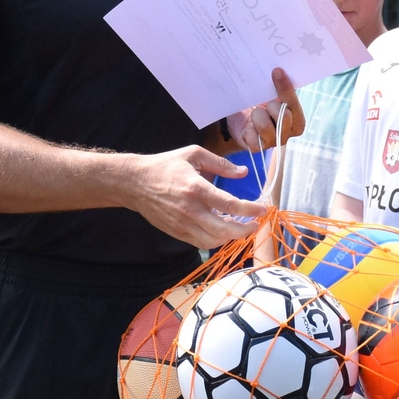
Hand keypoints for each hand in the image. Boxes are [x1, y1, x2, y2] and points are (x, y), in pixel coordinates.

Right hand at [128, 145, 267, 248]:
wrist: (135, 183)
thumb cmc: (165, 165)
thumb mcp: (193, 154)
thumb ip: (220, 164)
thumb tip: (243, 173)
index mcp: (196, 188)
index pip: (230, 205)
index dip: (250, 209)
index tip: (263, 209)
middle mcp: (190, 210)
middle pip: (224, 230)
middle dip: (245, 230)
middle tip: (255, 223)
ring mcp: (182, 224)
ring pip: (213, 241)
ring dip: (231, 237)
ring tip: (239, 226)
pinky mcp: (176, 232)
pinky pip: (201, 243)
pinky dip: (216, 240)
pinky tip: (222, 230)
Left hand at [226, 68, 305, 152]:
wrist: (240, 121)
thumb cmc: (261, 106)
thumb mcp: (272, 96)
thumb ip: (281, 89)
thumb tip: (281, 71)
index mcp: (296, 121)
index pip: (295, 105)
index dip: (286, 89)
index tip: (277, 71)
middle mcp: (287, 133)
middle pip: (284, 117)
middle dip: (272, 105)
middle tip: (264, 102)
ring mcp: (272, 142)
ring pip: (266, 127)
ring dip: (258, 115)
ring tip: (254, 114)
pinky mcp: (257, 147)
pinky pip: (254, 138)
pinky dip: (249, 129)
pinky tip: (248, 126)